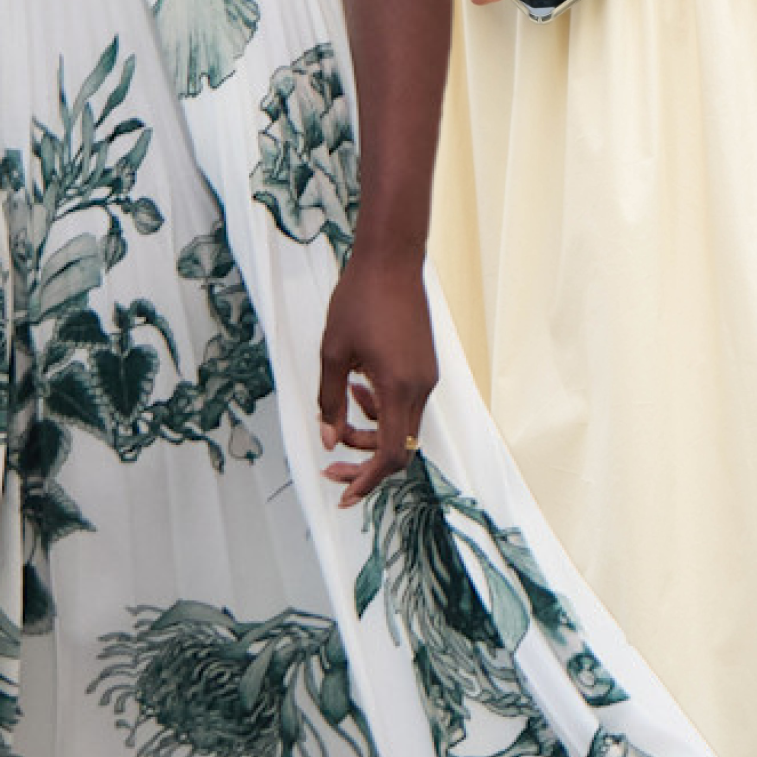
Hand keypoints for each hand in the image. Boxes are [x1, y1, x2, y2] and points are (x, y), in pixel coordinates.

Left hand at [316, 256, 436, 504]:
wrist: (392, 261)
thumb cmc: (359, 300)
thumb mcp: (332, 353)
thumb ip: (331, 401)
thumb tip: (329, 440)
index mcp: (398, 388)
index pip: (390, 454)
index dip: (367, 481)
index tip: (343, 495)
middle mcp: (421, 388)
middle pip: (399, 448)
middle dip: (365, 464)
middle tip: (331, 466)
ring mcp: (427, 377)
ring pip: (404, 428)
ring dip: (373, 434)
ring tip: (345, 413)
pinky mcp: (426, 367)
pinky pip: (408, 405)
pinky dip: (384, 412)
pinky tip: (361, 389)